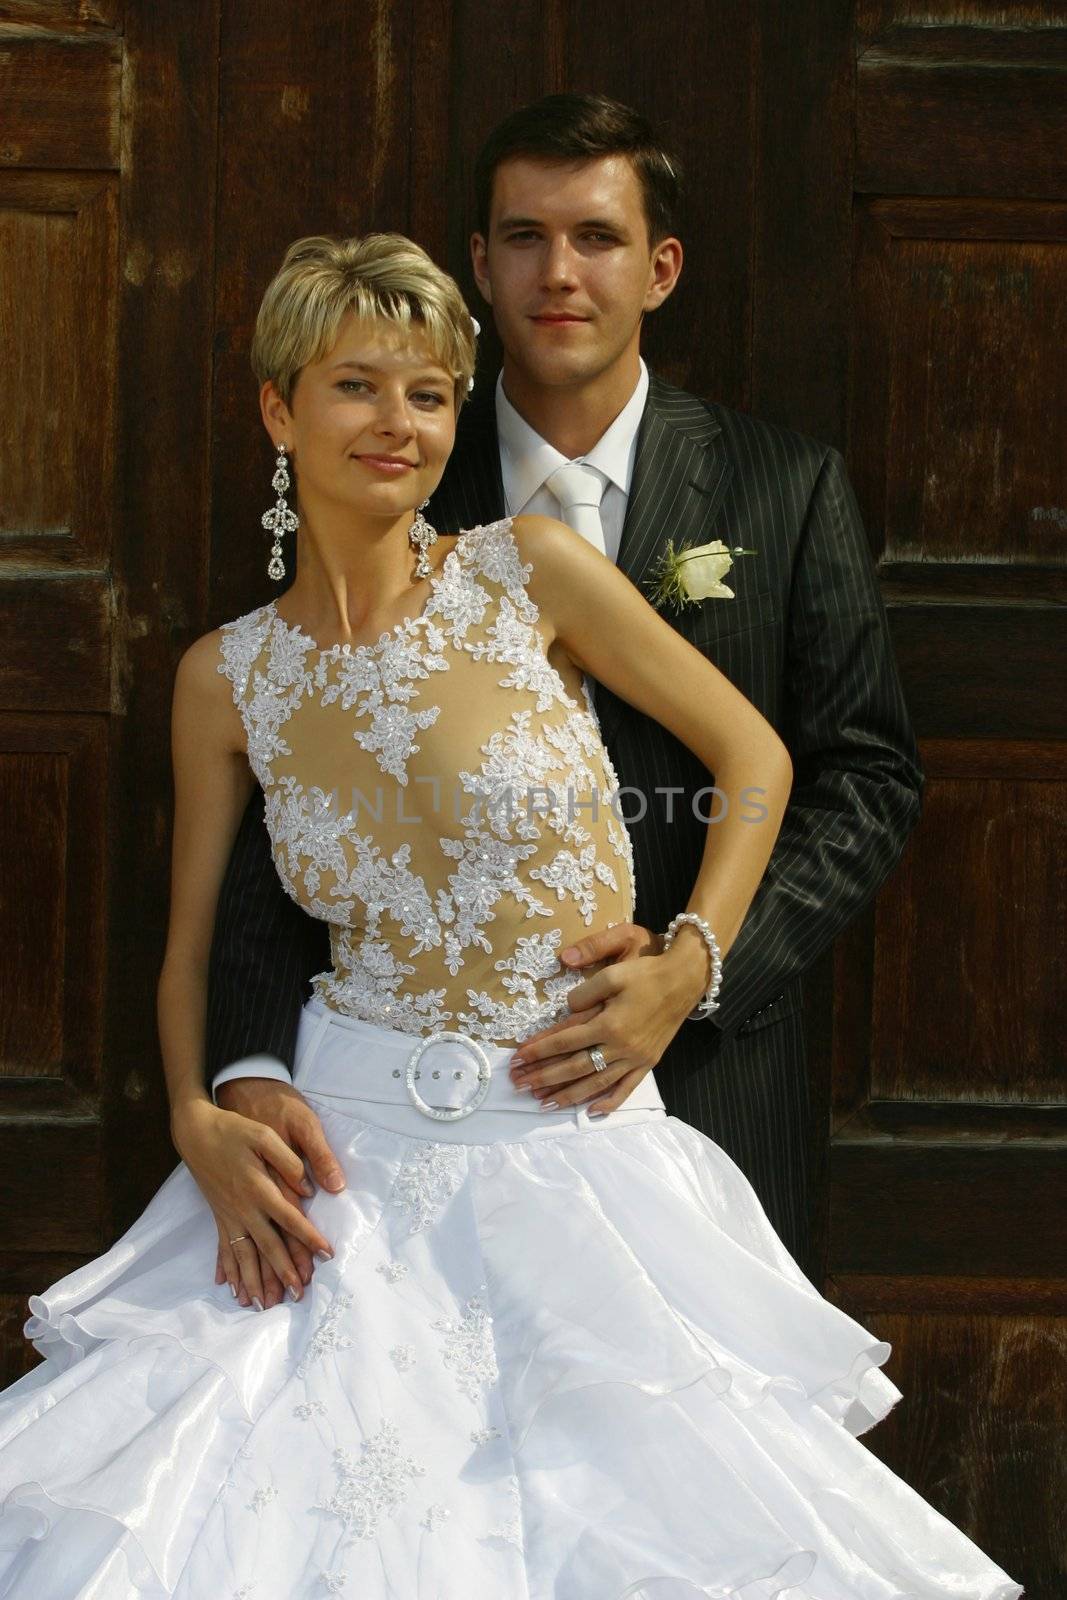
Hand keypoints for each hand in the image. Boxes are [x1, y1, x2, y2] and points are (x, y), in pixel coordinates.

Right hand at [171, 1083, 341, 1312]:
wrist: (196, 1132)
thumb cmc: (234, 1130)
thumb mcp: (264, 1136)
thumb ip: (288, 1162)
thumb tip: (307, 1189)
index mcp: (259, 1188)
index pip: (290, 1219)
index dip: (309, 1237)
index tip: (326, 1255)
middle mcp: (243, 1208)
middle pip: (267, 1245)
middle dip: (283, 1271)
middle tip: (298, 1294)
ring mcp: (229, 1215)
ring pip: (244, 1254)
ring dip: (255, 1280)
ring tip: (264, 1304)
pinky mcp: (219, 1215)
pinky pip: (224, 1248)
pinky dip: (229, 1269)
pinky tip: (231, 1287)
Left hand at [508, 921, 706, 1112]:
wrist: (684, 981)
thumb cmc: (646, 974)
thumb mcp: (613, 973)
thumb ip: (585, 992)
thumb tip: (566, 1009)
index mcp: (609, 1024)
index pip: (565, 1040)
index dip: (538, 1050)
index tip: (517, 1058)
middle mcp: (620, 1047)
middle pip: (574, 1067)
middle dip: (544, 1077)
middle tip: (519, 1085)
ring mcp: (635, 1058)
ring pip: (596, 1083)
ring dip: (568, 1095)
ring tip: (543, 1104)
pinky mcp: (648, 1063)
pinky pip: (626, 1088)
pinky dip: (609, 1102)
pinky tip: (591, 1111)